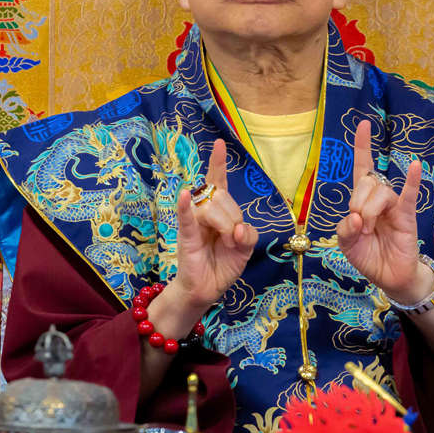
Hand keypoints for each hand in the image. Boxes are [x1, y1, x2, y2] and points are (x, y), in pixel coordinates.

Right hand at [169, 139, 257, 310]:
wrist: (207, 290)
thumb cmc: (224, 265)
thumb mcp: (245, 250)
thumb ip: (248, 236)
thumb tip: (239, 229)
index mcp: (220, 211)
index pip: (219, 183)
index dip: (218, 163)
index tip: (219, 143)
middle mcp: (206, 212)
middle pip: (224, 199)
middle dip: (234, 218)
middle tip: (233, 240)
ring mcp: (195, 222)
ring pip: (213, 210)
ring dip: (225, 226)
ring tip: (226, 244)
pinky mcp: (186, 235)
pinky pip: (186, 218)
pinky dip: (185, 206)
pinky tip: (184, 195)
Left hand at [336, 120, 431, 301]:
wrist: (389, 278)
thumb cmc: (369, 257)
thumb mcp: (347, 244)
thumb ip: (345, 229)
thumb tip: (357, 217)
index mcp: (363, 200)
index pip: (363, 167)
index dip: (362, 146)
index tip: (364, 124)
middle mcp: (379, 198)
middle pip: (366, 182)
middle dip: (358, 202)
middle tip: (360, 225)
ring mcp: (394, 206)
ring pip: (381, 192)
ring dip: (371, 210)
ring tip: (370, 230)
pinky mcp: (407, 216)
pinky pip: (410, 195)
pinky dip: (413, 180)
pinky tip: (416, 166)